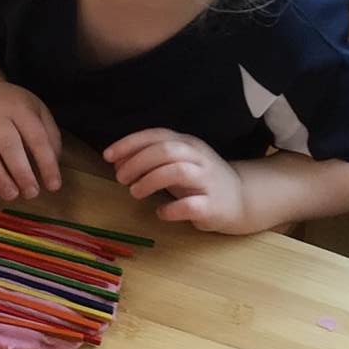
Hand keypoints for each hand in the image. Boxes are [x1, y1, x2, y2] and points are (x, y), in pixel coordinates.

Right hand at [0, 82, 61, 200]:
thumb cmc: (12, 107)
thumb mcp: (36, 110)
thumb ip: (49, 136)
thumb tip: (52, 165)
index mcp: (20, 108)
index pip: (36, 136)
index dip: (46, 162)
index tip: (54, 185)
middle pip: (8, 145)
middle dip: (21, 172)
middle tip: (32, 193)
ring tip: (12, 195)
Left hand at [104, 129, 249, 233]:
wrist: (240, 199)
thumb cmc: (200, 180)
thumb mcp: (177, 163)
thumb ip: (150, 160)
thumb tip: (117, 163)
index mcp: (187, 143)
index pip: (157, 135)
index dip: (129, 144)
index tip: (108, 156)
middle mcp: (198, 158)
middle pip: (165, 150)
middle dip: (137, 162)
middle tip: (120, 178)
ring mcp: (207, 180)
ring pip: (177, 172)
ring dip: (149, 181)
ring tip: (135, 192)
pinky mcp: (213, 205)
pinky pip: (190, 205)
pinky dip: (170, 209)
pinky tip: (161, 213)